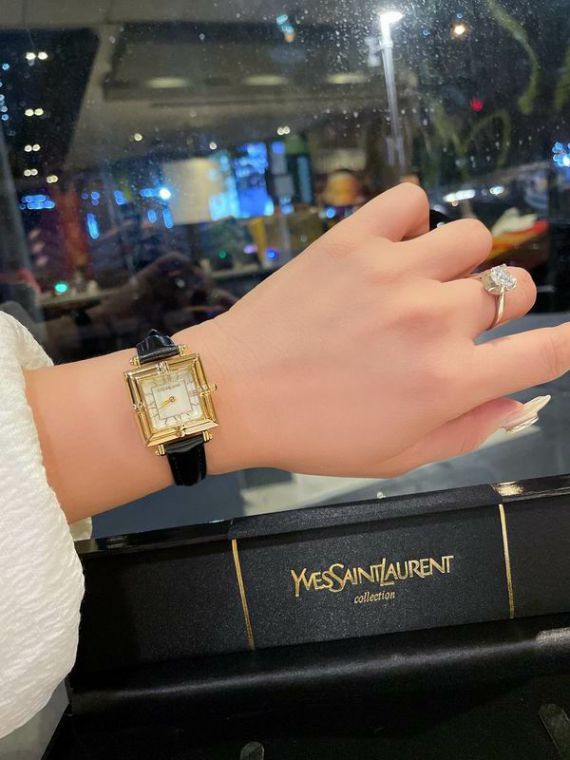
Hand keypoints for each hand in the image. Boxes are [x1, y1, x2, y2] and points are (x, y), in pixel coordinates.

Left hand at [181, 183, 567, 476]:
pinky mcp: (353, 240)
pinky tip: (394, 244)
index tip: (559, 340)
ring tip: (424, 279)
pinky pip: (411, 200)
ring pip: (473, 237)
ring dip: (461, 261)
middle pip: (515, 287)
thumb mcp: (397, 457)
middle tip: (456, 320)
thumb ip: (468, 431)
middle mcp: (434, 321)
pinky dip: (412, 217)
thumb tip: (519, 402)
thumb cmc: (314, 434)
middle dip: (500, 306)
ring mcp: (394, 273)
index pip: (545, 352)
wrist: (234, 393)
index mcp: (449, 382)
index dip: (565, 345)